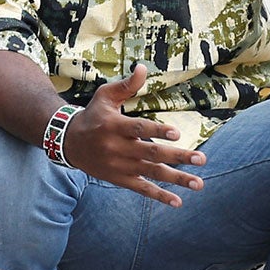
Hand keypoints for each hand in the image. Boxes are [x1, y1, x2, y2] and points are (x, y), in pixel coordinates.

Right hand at [61, 65, 205, 206]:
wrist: (68, 143)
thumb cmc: (92, 115)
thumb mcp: (105, 96)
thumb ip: (126, 85)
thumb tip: (143, 67)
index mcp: (115, 125)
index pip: (139, 128)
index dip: (157, 131)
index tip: (177, 133)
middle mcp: (118, 148)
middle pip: (151, 154)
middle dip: (178, 157)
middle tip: (201, 159)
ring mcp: (120, 166)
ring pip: (152, 174)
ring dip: (177, 179)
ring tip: (199, 183)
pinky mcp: (120, 179)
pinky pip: (142, 189)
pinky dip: (159, 196)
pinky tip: (178, 202)